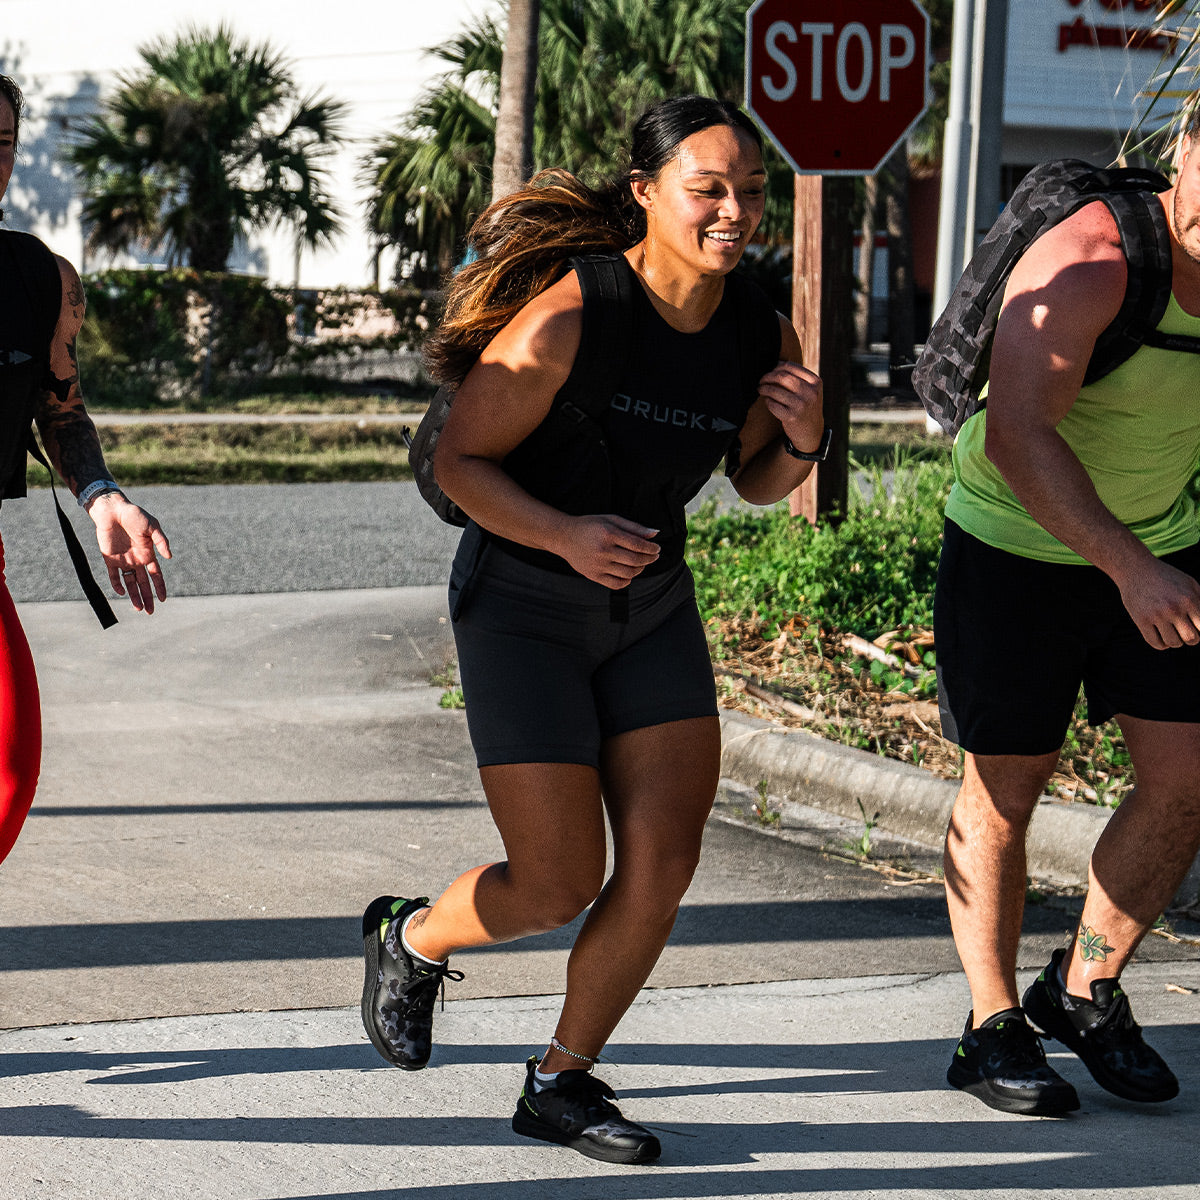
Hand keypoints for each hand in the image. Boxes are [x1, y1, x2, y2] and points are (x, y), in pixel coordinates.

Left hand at [87, 492, 171, 613]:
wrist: (113, 510)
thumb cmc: (135, 515)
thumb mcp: (153, 526)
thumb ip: (161, 541)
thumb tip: (169, 557)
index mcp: (148, 554)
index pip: (156, 575)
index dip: (160, 587)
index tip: (163, 599)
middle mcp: (137, 560)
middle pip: (143, 583)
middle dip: (147, 598)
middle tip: (150, 612)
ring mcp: (123, 560)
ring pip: (130, 583)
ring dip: (134, 596)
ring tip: (138, 608)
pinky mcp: (109, 558)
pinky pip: (113, 575)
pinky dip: (117, 585)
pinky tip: (122, 592)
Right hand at [557, 514, 659, 589]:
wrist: (564, 537)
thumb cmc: (589, 526)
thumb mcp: (611, 520)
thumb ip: (634, 527)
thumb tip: (655, 533)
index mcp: (608, 534)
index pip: (637, 544)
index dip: (651, 548)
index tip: (657, 548)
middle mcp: (603, 550)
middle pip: (635, 560)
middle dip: (649, 559)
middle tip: (654, 556)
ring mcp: (598, 565)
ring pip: (628, 573)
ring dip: (640, 569)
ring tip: (642, 563)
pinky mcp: (593, 575)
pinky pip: (617, 584)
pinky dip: (628, 580)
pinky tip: (629, 573)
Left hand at [757, 360, 823, 453]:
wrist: (812, 431)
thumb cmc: (807, 406)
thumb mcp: (810, 390)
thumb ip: (798, 377)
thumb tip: (776, 363)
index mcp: (816, 382)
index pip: (791, 366)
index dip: (776, 367)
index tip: (770, 371)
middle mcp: (810, 393)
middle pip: (782, 377)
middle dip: (767, 377)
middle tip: (761, 380)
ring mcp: (801, 405)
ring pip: (775, 390)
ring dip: (764, 389)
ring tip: (761, 389)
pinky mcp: (791, 417)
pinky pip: (772, 404)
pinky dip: (768, 402)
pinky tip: (768, 401)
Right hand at [1115, 555, 1199, 648]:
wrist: (1135, 569)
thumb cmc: (1166, 577)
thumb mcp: (1190, 584)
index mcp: (1189, 599)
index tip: (1193, 625)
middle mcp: (1173, 608)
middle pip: (1191, 639)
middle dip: (1190, 638)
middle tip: (1184, 631)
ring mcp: (1156, 615)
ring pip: (1173, 643)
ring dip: (1175, 641)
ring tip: (1171, 632)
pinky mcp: (1141, 620)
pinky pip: (1156, 643)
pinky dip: (1161, 644)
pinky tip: (1160, 635)